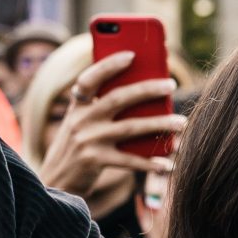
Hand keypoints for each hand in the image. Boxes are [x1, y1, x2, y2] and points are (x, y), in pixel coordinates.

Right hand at [39, 51, 187, 193]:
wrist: (55, 182)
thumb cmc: (78, 147)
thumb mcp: (81, 123)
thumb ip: (101, 108)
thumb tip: (146, 93)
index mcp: (77, 106)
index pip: (89, 79)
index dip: (108, 65)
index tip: (131, 55)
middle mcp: (80, 120)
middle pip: (117, 99)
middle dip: (147, 90)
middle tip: (171, 85)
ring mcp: (87, 140)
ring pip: (130, 128)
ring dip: (159, 124)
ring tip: (181, 122)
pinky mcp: (94, 161)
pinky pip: (128, 160)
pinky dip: (149, 162)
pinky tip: (166, 162)